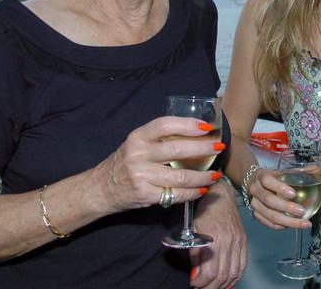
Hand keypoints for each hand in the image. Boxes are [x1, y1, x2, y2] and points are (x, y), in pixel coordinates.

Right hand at [92, 116, 222, 212]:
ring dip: (203, 175)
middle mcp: (139, 155)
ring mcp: (142, 176)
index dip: (187, 124)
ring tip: (215, 174)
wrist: (101, 188)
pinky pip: (176, 194)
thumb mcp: (136, 144)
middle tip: (219, 147)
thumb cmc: (125, 162)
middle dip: (203, 149)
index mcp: (138, 137)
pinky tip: (202, 189)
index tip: (206, 127)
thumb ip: (159, 139)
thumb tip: (194, 133)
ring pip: (180, 175)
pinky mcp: (146, 195)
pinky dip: (192, 192)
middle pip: (177, 150)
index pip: (165, 125)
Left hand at [190, 180, 246, 287]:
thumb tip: (195, 273)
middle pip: (222, 275)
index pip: (210, 270)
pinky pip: (242, 265)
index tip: (194, 283)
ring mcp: (238, 242)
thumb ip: (194, 252)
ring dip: (222, 285)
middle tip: (202, 288)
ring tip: (213, 287)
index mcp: (214, 238)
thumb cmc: (205, 209)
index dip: (201, 281)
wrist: (221, 195)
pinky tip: (227, 282)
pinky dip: (235, 277)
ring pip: (233, 273)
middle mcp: (229, 242)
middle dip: (210, 287)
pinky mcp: (243, 241)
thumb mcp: (193, 228)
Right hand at [247, 168, 310, 230]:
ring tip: (303, 223)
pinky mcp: (255, 214)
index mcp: (262, 176)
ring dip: (287, 221)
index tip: (293, 193)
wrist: (254, 182)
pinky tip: (292, 226)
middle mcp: (256, 189)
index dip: (279, 187)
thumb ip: (305, 171)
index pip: (268, 180)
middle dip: (286, 207)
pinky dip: (280, 226)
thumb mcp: (285, 171)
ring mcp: (254, 203)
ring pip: (269, 215)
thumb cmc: (274, 177)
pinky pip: (267, 223)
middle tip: (302, 211)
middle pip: (268, 200)